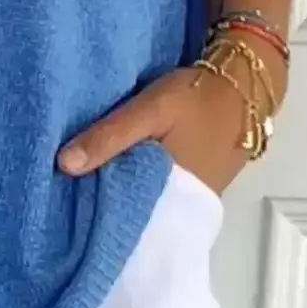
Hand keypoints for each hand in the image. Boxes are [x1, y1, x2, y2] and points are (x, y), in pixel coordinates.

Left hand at [57, 54, 283, 196]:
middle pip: (133, 217)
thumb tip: (63, 165)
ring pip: (145, 207)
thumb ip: (110, 136)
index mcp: (171, 196)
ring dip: (120, 200)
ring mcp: (192, 200)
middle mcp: (182, 207)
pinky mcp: (196, 188)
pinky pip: (159, 197)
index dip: (92, 216)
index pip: (122, 220)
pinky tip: (114, 181)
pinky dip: (137, 191)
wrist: (245, 87)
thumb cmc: (196, 97)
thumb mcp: (150, 110)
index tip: (61, 210)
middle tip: (64, 202)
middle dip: (102, 210)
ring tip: (81, 193)